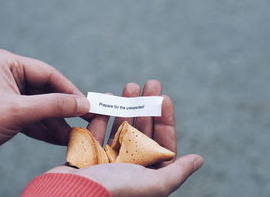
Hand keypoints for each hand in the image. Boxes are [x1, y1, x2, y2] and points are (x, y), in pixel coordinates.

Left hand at [0, 49, 89, 178]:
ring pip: (42, 106)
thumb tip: (84, 104)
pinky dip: (47, 128)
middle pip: (47, 91)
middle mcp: (9, 75)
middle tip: (87, 119)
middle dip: (65, 109)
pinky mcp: (10, 112)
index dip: (69, 90)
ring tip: (77, 134)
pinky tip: (63, 138)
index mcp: (6, 64)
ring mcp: (10, 94)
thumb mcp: (18, 112)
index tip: (87, 104)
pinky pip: (35, 118)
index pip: (47, 74)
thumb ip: (54, 106)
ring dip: (58, 122)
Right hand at [46, 80, 203, 196]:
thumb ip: (176, 172)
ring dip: (127, 105)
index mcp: (146, 174)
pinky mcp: (88, 153)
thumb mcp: (153, 184)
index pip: (161, 143)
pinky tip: (107, 98)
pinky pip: (97, 129)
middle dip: (147, 106)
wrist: (70, 195)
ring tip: (130, 86)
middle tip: (150, 83)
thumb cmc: (115, 191)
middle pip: (142, 130)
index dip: (165, 120)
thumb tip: (198, 160)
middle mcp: (129, 167)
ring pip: (121, 127)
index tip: (164, 98)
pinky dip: (102, 113)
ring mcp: (108, 160)